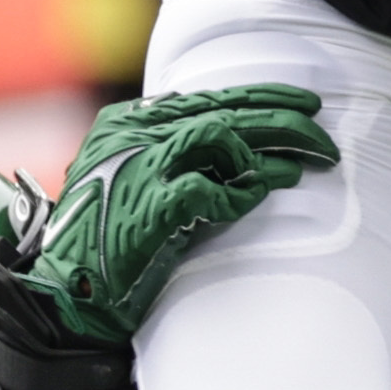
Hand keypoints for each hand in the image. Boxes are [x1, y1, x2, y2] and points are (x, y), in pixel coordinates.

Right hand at [14, 84, 344, 345]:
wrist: (68, 292)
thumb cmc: (107, 240)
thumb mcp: (136, 180)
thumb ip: (180, 157)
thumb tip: (250, 151)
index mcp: (128, 121)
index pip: (209, 97)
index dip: (261, 98)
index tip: (301, 105)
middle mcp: (132, 134)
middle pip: (223, 110)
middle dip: (282, 120)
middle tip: (323, 136)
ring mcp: (138, 166)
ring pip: (220, 134)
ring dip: (265, 155)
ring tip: (296, 171)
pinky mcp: (149, 206)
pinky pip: (210, 188)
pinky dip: (236, 196)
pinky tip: (249, 201)